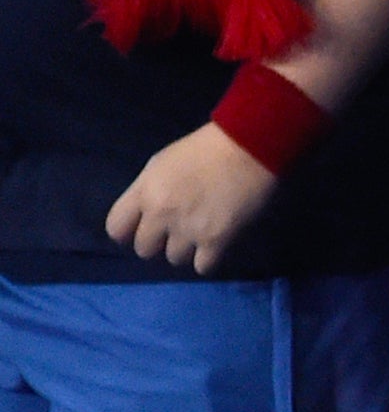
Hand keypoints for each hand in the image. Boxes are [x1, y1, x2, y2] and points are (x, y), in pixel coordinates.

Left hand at [107, 123, 278, 274]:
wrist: (250, 145)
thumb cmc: (205, 148)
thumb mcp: (162, 163)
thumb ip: (148, 190)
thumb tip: (146, 213)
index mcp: (144, 192)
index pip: (116, 229)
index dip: (127, 232)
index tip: (142, 228)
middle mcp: (161, 215)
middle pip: (145, 249)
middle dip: (159, 241)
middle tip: (177, 230)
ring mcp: (188, 229)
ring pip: (174, 258)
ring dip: (186, 249)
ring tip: (201, 233)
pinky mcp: (216, 239)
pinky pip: (202, 266)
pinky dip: (208, 259)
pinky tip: (215, 245)